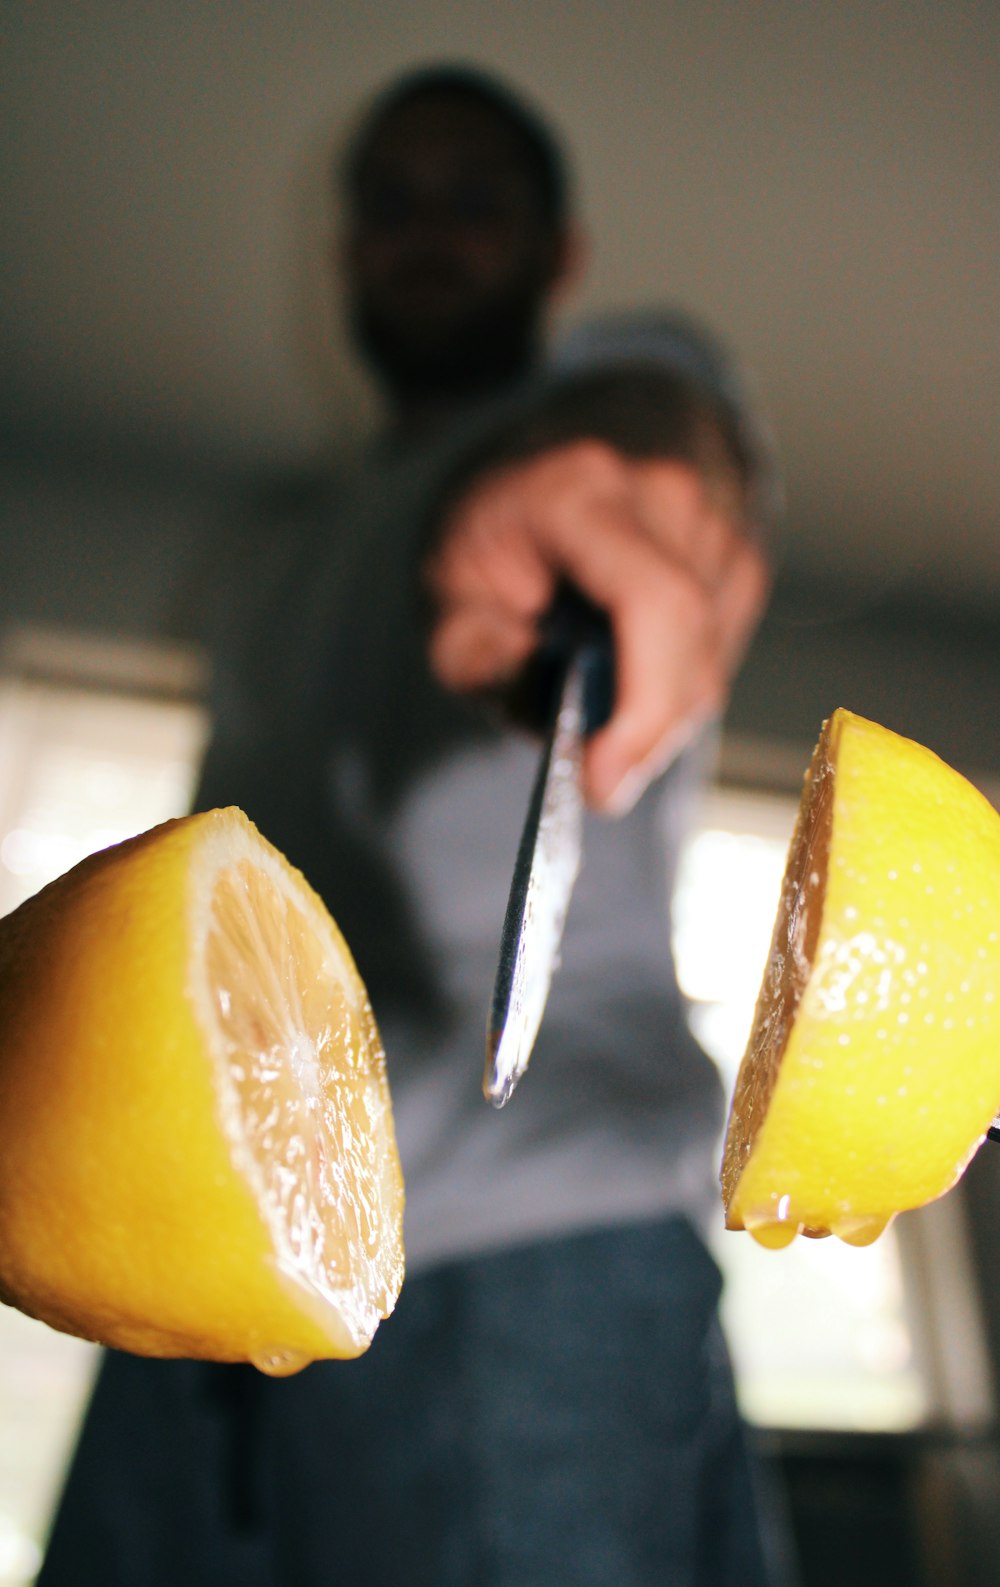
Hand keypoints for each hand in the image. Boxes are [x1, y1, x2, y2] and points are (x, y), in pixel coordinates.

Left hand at [425, 440, 769, 812]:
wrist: (531, 480)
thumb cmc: (485, 541)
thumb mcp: (445, 605)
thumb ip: (484, 662)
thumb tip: (566, 721)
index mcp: (578, 494)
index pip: (654, 604)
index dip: (644, 706)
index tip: (605, 780)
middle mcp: (660, 492)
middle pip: (690, 644)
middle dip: (646, 731)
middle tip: (594, 774)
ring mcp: (710, 517)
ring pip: (711, 658)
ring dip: (659, 709)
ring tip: (594, 694)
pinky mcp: (736, 551)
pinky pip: (722, 649)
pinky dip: (678, 684)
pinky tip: (628, 666)